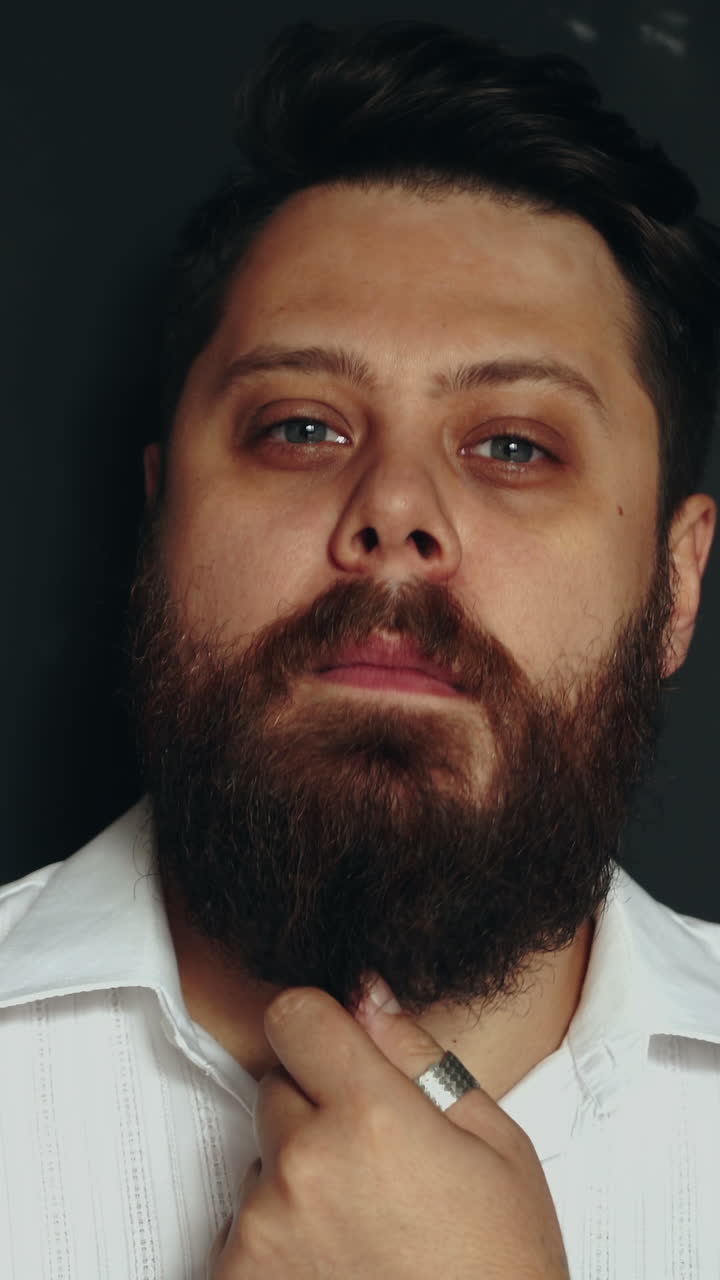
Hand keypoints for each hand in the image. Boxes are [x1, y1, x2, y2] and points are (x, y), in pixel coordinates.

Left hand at [208, 976, 569, 1278]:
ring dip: (294, 1180)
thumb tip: (367, 996)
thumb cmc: (500, 1270)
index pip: (294, 1016)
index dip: (318, 1028)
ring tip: (360, 1229)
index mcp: (370, 1115)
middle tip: (373, 1165)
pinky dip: (274, 1241)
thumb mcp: (495, 1147)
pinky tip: (335, 1268)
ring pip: (260, 1162)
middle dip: (314, 1111)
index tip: (334, 1051)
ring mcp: (262, 1230)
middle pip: (275, 1089)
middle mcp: (304, 1165)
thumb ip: (417, 1057)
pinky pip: (239, 1229)